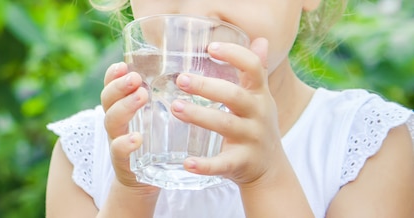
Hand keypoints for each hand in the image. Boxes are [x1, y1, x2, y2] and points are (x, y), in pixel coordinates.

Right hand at [100, 62, 158, 191]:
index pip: (111, 85)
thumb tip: (191, 69)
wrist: (144, 178)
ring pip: (112, 120)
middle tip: (135, 78)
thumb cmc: (154, 139)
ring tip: (142, 96)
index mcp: (121, 105)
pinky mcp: (123, 160)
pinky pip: (118, 150)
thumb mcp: (156, 114)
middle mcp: (116, 120)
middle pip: (107, 99)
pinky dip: (125, 143)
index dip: (113, 74)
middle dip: (119, 86)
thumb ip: (165, 94)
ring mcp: (116, 139)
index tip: (123, 64)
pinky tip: (137, 138)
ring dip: (125, 106)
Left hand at [171, 38, 285, 185]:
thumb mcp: (260, 98)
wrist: (271, 168)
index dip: (234, 55)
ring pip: (225, 125)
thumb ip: (256, 71)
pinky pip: (222, 163)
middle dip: (207, 87)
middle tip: (180, 79)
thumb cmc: (257, 125)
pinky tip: (186, 162)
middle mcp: (258, 114)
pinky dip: (204, 165)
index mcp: (259, 95)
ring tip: (175, 108)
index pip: (253, 68)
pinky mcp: (242, 162)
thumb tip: (260, 40)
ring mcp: (251, 139)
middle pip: (234, 96)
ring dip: (199, 116)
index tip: (210, 48)